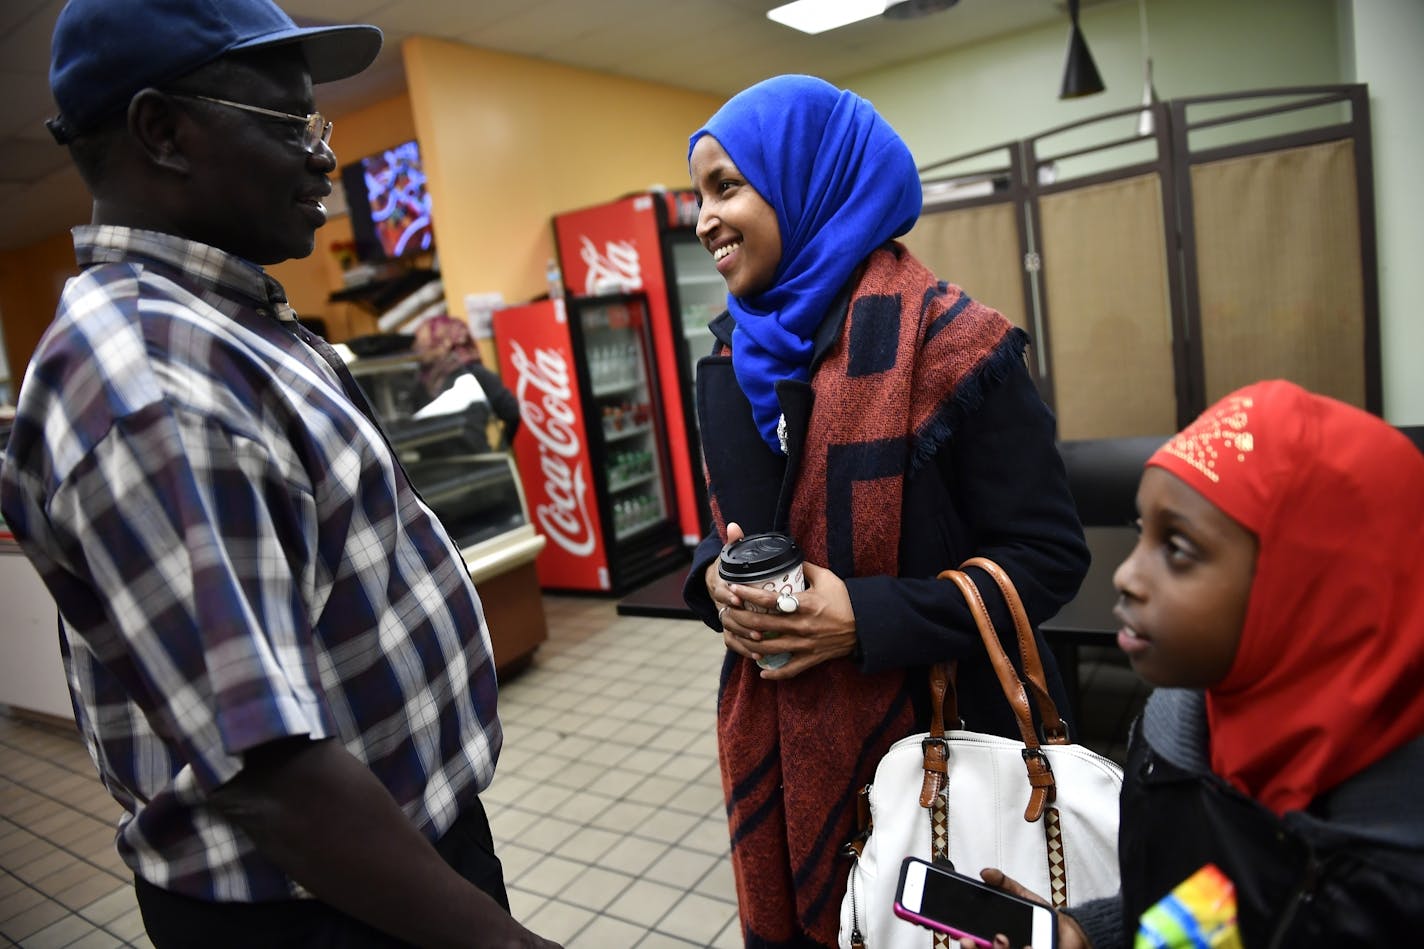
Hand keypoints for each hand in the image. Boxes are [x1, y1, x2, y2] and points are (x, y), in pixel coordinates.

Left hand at [720, 560, 857, 678]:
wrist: (866, 624)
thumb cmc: (846, 599)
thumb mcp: (827, 578)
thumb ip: (805, 568)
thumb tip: (788, 558)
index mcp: (803, 604)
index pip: (768, 599)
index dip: (747, 594)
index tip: (733, 588)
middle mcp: (801, 626)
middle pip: (761, 625)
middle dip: (739, 618)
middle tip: (727, 612)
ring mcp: (804, 645)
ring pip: (768, 648)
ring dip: (748, 643)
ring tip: (736, 636)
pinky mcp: (811, 658)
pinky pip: (790, 670)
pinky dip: (774, 673)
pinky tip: (761, 671)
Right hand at [962, 868, 1090, 948]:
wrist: (1069, 931)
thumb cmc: (1041, 917)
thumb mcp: (1020, 895)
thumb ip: (1003, 883)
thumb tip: (986, 872)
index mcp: (993, 938)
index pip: (973, 944)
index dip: (965, 943)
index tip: (963, 937)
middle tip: (985, 938)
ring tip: (1004, 939)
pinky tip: (1030, 946)